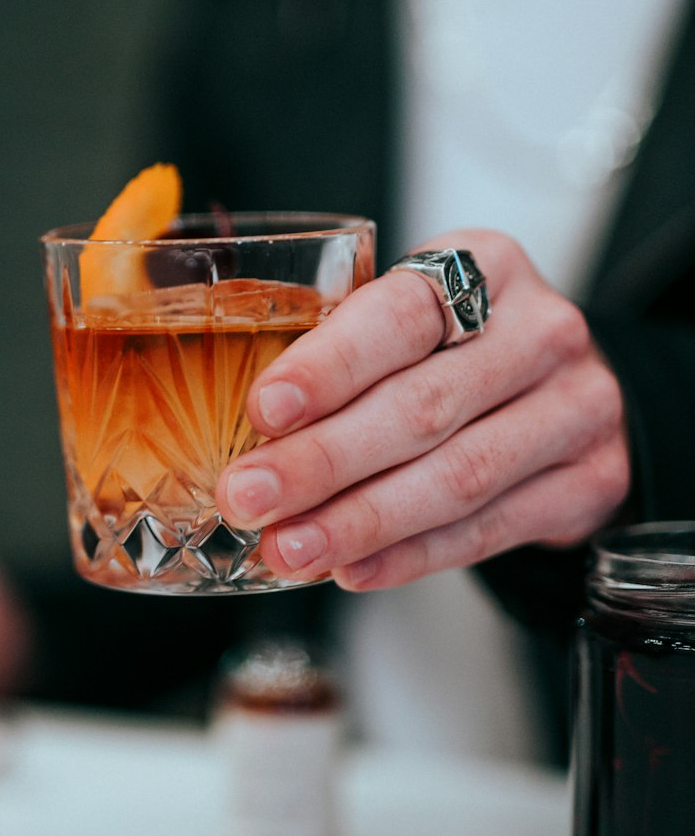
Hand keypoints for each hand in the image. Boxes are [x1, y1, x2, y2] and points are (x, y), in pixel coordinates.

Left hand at [216, 230, 630, 590]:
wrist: (571, 394)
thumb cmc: (465, 351)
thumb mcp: (418, 319)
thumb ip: (345, 350)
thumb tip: (243, 431)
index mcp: (487, 265)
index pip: (402, 314)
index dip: (329, 366)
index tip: (265, 410)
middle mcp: (542, 331)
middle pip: (422, 406)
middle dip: (323, 461)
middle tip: (251, 498)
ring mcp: (577, 407)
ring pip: (457, 476)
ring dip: (360, 521)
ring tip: (290, 549)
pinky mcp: (591, 480)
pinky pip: (489, 529)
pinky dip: (412, 556)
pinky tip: (354, 570)